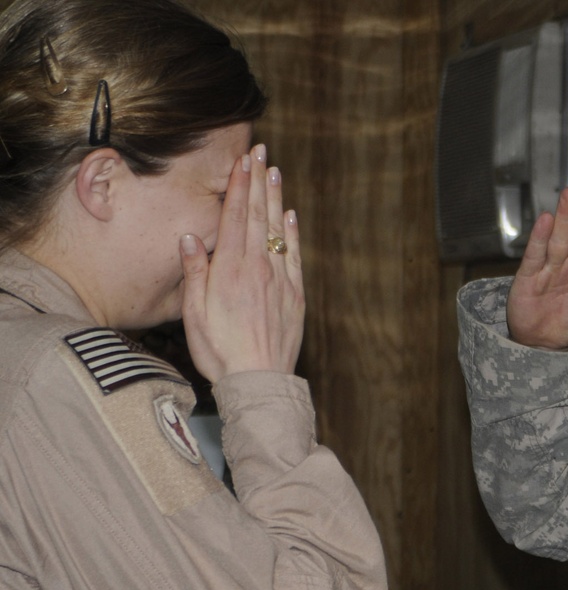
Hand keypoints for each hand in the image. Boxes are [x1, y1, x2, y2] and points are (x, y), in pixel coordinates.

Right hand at [179, 144, 304, 382]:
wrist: (259, 379)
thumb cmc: (220, 351)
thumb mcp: (193, 314)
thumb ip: (195, 272)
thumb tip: (191, 237)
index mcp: (231, 269)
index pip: (235, 217)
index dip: (239, 186)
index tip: (243, 161)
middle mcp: (259, 268)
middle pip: (258, 216)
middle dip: (258, 181)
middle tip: (261, 152)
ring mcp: (280, 279)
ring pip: (278, 230)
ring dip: (276, 199)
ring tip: (275, 172)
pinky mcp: (295, 294)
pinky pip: (294, 254)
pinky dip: (292, 232)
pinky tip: (290, 215)